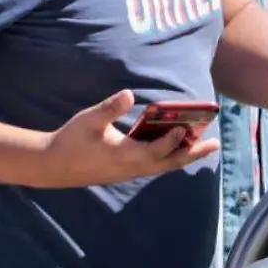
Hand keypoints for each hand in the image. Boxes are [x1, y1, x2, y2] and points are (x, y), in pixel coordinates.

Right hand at [37, 89, 219, 188]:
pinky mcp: (123, 172)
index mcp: (123, 156)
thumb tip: (129, 94)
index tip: (186, 129)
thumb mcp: (88, 120)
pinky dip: (168, 158)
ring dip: (182, 156)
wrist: (52, 166)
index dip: (172, 141)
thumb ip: (109, 108)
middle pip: (168, 164)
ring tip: (201, 145)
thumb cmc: (70, 140)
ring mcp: (128, 173)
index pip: (155, 151)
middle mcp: (130, 168)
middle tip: (215, 144)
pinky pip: (153, 167)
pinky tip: (174, 148)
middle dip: (192, 154)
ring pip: (162, 167)